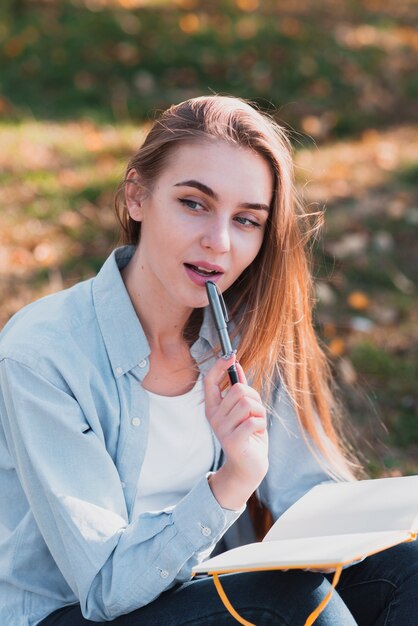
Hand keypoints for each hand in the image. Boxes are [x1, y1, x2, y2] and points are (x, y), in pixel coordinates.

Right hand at [204, 353, 268, 509]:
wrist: (248, 467)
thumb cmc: (247, 436)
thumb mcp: (242, 410)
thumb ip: (238, 389)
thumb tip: (236, 365)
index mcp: (213, 408)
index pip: (209, 381)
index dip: (219, 366)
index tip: (231, 355)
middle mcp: (214, 417)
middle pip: (238, 389)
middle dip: (254, 398)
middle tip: (256, 412)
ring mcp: (221, 429)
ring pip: (247, 403)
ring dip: (259, 412)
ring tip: (256, 423)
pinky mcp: (233, 440)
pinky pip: (253, 420)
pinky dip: (261, 424)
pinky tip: (257, 433)